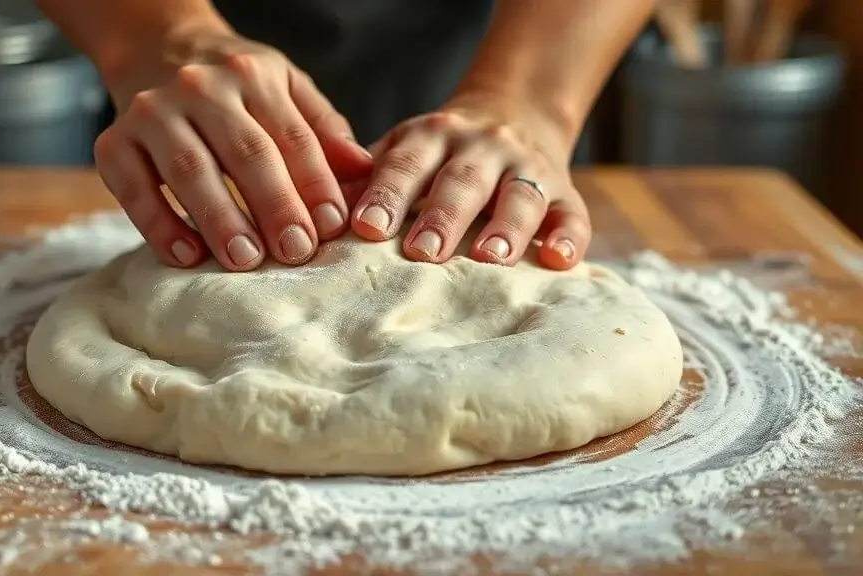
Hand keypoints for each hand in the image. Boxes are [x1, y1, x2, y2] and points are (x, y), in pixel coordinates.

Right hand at [93, 24, 373, 270]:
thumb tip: (364, 171)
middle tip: (295, 252)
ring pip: (189, 169)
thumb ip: (323, 128)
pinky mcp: (112, 142)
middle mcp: (201, 88)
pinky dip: (159, 224)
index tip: (332, 227)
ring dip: (219, 218)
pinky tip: (186, 256)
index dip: (314, 182)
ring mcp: (152, 113)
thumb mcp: (285, 87)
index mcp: (253, 75)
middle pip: (245, 152)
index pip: (291, 134)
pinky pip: (134, 187)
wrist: (155, 47)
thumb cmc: (234, 83)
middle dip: (274, 206)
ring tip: (245, 260)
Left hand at [347, 95, 590, 269]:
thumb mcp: (404, 150)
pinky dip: (569, 238)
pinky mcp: (564, 193)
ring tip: (489, 260)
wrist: (516, 114)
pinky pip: (572, 215)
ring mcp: (527, 168)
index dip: (387, 193)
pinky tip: (558, 261)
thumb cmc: (440, 153)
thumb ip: (366, 179)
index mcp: (433, 136)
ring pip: (519, 196)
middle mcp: (482, 147)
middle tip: (421, 253)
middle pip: (462, 181)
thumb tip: (315, 217)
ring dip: (505, 228)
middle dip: (442, 216)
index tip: (366, 227)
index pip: (407, 163)